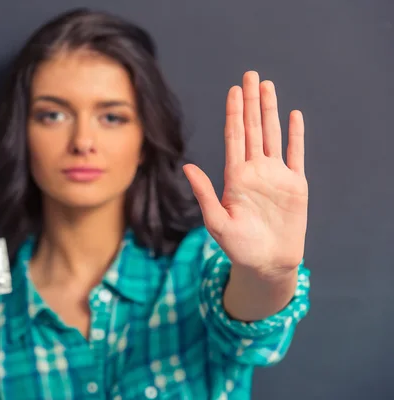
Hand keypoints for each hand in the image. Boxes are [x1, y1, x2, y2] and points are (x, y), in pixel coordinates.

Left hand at [184, 71, 307, 277]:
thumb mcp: (217, 221)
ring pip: (272, 135)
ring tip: (267, 87)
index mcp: (235, 176)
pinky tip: (294, 116)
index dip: (234, 113)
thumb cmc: (239, 247)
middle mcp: (254, 170)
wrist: (267, 263)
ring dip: (270, 111)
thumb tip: (187, 167)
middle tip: (250, 75)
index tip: (233, 91)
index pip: (234, 137)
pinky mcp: (294, 184)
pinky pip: (296, 154)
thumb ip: (204, 193)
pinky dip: (295, 135)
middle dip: (251, 102)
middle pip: (252, 128)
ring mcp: (275, 175)